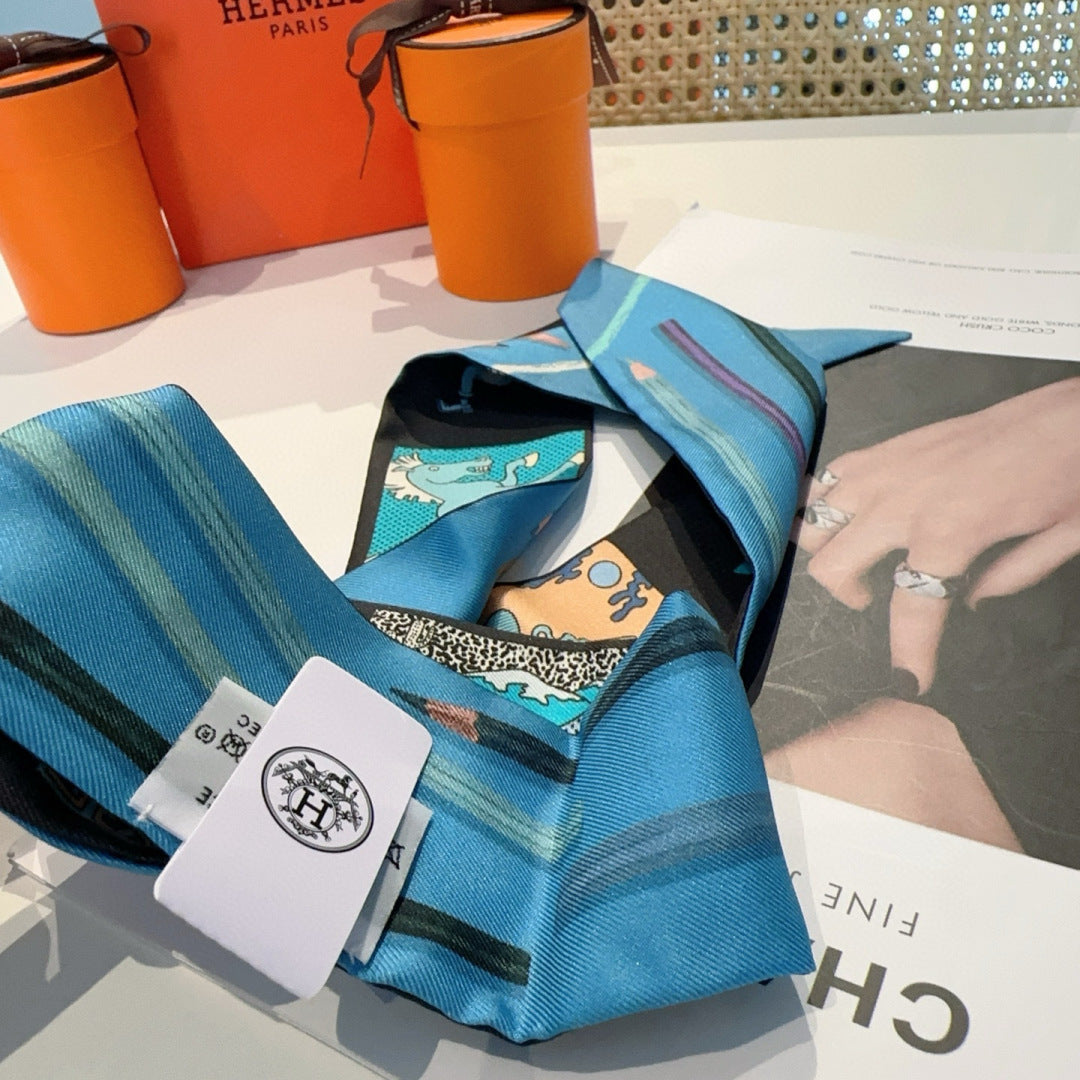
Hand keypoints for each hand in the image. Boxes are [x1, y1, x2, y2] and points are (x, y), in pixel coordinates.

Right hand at [797, 377, 1079, 692]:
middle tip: (871, 600)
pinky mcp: (889, 447)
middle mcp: (904, 500)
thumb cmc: (1072, 464)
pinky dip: (827, 500)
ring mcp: (889, 469)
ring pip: (817, 521)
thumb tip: (970, 601)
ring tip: (857, 555)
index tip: (909, 680)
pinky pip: (831, 476)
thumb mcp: (1062, 537)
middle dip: (847, 597)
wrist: (1072, 406)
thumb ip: (1010, 577)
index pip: (912, 609)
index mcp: (950, 530)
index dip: (909, 654)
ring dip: (829, 548)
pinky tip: (851, 512)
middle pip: (833, 566)